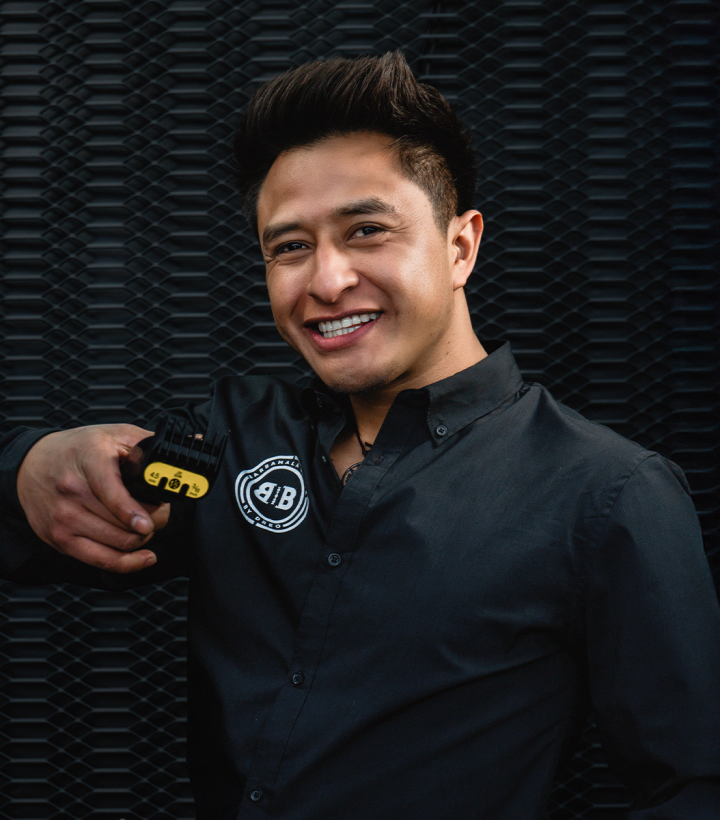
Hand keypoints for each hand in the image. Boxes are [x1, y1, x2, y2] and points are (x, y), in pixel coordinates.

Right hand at [16, 424, 170, 572]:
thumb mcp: (114, 435)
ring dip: (142, 539)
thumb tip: (193, 444)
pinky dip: (128, 563)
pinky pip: (100, 561)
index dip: (131, 511)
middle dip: (153, 521)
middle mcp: (72, 492)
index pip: (109, 491)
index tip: (147, 522)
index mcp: (90, 460)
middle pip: (122, 523)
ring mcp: (64, 519)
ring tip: (146, 525)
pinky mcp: (60, 539)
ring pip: (117, 544)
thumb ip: (151, 442)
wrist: (30, 466)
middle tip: (158, 512)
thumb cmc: (78, 449)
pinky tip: (143, 556)